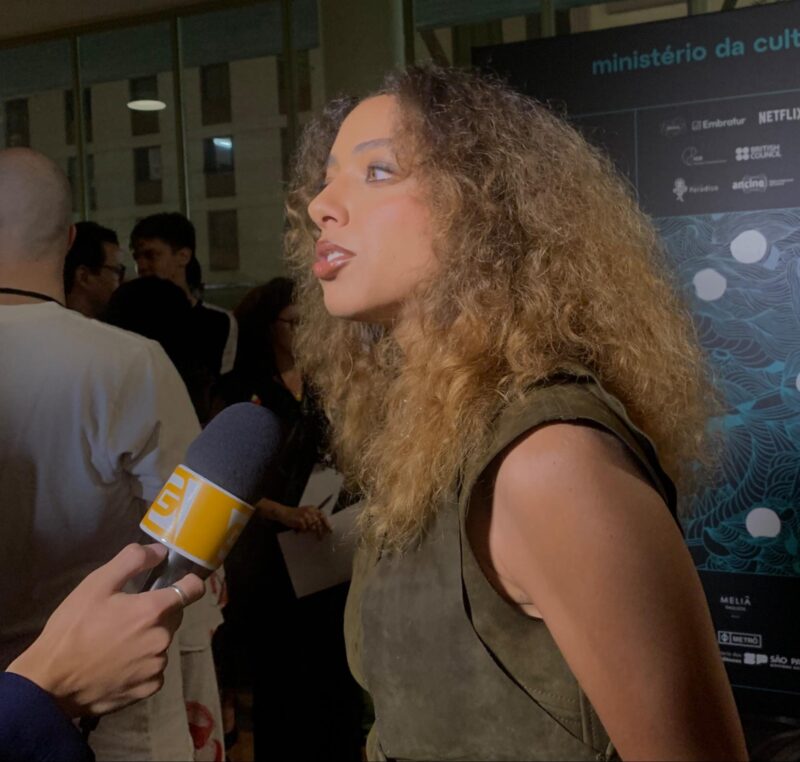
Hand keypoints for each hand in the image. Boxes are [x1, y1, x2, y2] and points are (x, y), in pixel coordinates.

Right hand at [6, 543, 203, 717]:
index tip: (177, 582)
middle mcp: (163, 638)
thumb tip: (160, 551)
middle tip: (125, 616)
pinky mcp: (148, 689)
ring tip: (117, 643)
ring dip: (148, 639)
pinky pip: (154, 669)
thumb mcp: (96, 584)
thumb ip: (132, 560)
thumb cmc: (72, 628)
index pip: (193, 589)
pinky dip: (142, 665)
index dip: (188, 582)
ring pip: (162, 642)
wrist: (50, 684)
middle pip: (173, 616)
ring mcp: (157, 667)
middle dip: (157, 612)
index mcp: (154, 610)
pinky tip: (118, 664)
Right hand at [280, 504, 332, 537]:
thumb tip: (323, 528)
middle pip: (318, 523)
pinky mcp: (300, 520)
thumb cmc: (296, 514)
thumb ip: (314, 518)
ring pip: (312, 528)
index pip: (323, 516)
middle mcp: (310, 511)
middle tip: (320, 539)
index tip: (330, 531)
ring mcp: (305, 515)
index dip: (327, 524)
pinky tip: (298, 529)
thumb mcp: (306, 513)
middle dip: (320, 532)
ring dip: (308, 531)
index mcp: (313, 509)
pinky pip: (305, 529)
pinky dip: (302, 531)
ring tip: (303, 530)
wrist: (284, 512)